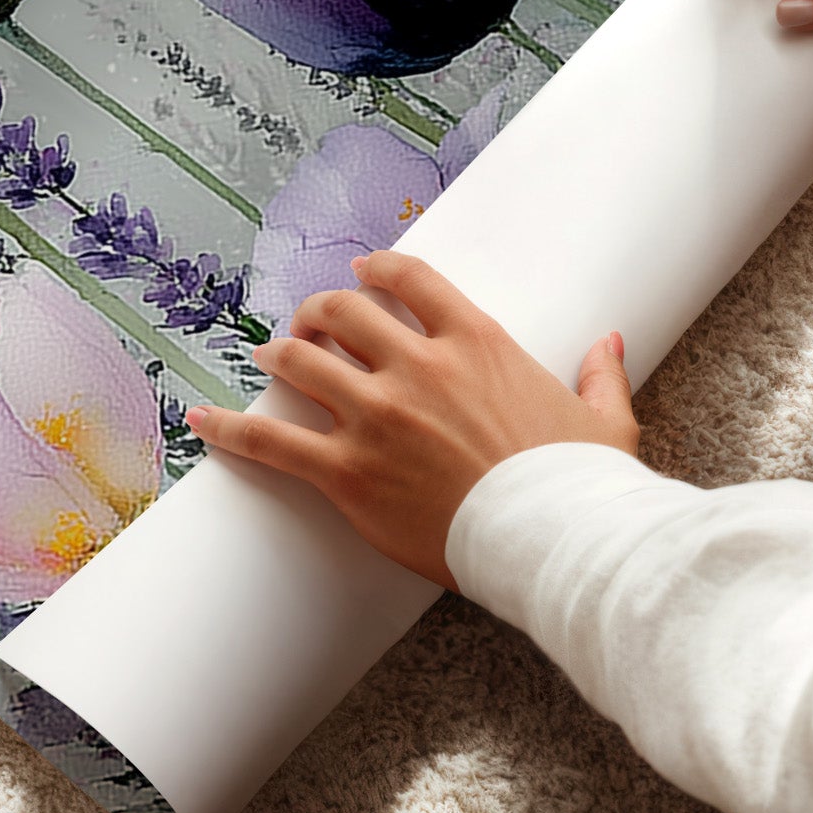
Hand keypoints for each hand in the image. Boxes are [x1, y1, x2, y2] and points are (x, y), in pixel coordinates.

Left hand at [188, 250, 636, 589]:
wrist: (554, 542)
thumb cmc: (580, 485)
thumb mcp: (603, 420)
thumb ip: (600, 374)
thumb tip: (609, 344)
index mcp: (476, 342)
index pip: (409, 280)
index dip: (376, 271)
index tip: (360, 274)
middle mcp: (418, 367)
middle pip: (343, 313)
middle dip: (318, 311)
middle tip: (308, 322)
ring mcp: (377, 417)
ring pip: (302, 363)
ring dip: (279, 355)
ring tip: (268, 357)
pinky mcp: (348, 472)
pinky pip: (272, 441)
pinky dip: (231, 428)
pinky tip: (203, 420)